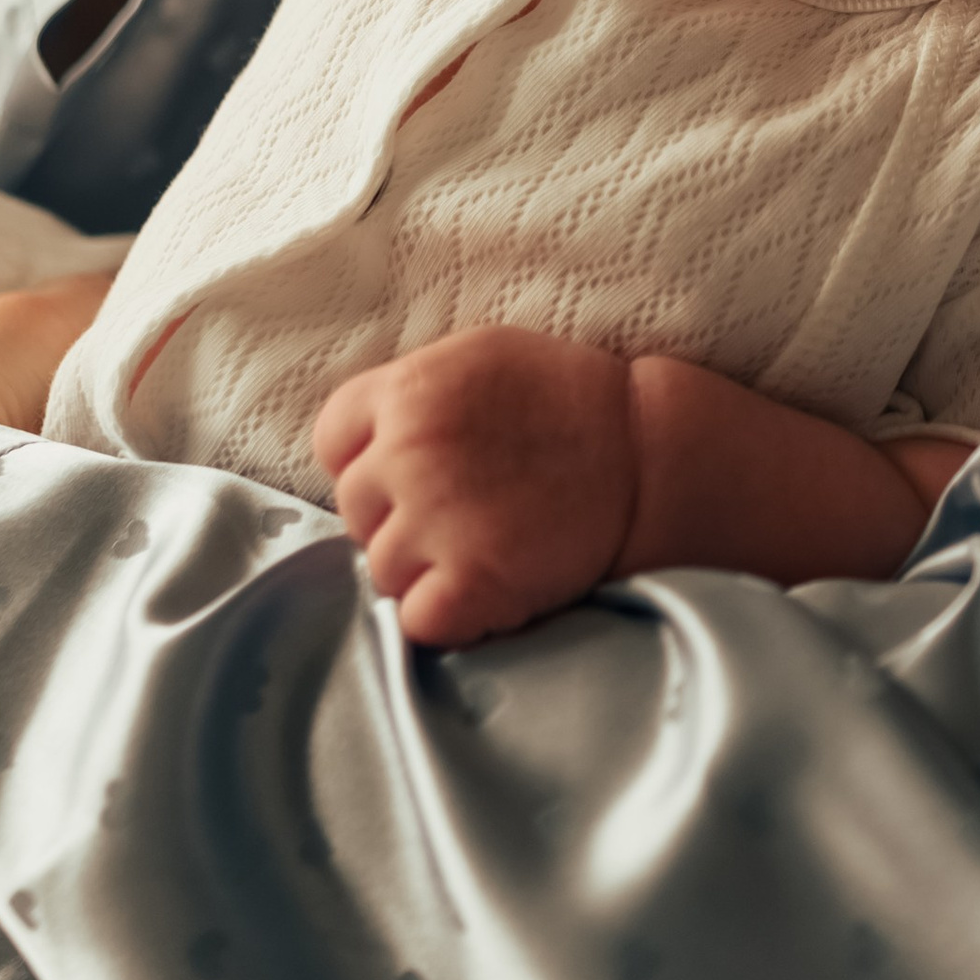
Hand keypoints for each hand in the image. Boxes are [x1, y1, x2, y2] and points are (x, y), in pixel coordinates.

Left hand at [314, 326, 639, 647]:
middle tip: (460, 512)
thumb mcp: (477, 359)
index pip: (333, 440)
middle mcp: (410, 453)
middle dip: (396, 517)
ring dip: (424, 570)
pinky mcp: (471, 583)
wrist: (647, 455)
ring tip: (483, 545)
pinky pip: (418, 621)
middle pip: (355, 509)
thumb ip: (410, 392)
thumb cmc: (566, 401)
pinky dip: (448, 616)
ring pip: (382, 571)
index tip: (406, 472)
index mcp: (408, 391)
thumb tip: (361, 440)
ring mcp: (436, 521)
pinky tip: (487, 587)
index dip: (368, 460)